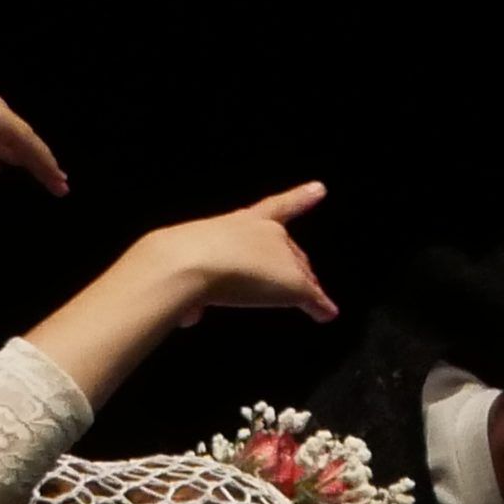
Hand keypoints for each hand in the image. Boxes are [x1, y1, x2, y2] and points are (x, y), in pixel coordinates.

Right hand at [0, 79, 69, 194]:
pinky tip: (54, 178)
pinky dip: (44, 163)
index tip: (18, 168)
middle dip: (35, 160)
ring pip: (29, 145)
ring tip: (60, 186)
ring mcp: (0, 116)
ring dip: (45, 166)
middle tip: (54, 178)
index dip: (10, 152)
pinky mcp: (9, 125)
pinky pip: (31, 147)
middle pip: (18, 139)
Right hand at [134, 182, 338, 324]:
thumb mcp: (186, 265)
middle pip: (291, 252)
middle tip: (303, 279)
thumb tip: (190, 315)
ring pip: (300, 275)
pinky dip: (321, 307)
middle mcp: (265, 234)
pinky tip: (327, 313)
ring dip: (303, 288)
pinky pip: (313, 298)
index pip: (275, 207)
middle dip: (296, 266)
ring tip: (311, 300)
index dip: (300, 198)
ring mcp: (282, 257)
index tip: (320, 189)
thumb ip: (192, 289)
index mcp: (241, 223)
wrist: (187, 264)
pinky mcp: (294, 283)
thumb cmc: (176, 260)